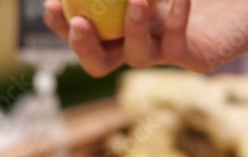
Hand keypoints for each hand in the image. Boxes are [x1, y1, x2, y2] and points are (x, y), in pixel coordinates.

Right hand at [43, 0, 247, 76]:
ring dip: (133, 28)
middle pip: (100, 60)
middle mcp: (141, 45)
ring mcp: (168, 56)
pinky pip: (177, 45)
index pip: (84, 34)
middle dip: (83, 46)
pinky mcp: (197, 60)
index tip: (51, 3)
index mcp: (124, 26)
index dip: (61, 25)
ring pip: (137, 56)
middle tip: (80, 22)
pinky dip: (175, 21)